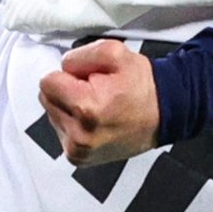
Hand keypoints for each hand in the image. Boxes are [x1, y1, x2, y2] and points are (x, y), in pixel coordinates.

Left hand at [37, 37, 160, 167]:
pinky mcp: (80, 158)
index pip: (47, 82)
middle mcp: (79, 135)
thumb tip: (61, 68)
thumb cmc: (142, 86)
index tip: (90, 79)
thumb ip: (79, 55)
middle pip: (47, 99)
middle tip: (96, 91)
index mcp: (85, 108)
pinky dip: (74, 123)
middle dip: (67, 91)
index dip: (69, 75)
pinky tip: (96, 121)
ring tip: (98, 106)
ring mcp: (78, 151)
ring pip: (53, 115)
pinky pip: (62, 131)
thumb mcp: (114, 53)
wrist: (165, 114)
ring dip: (69, 107)